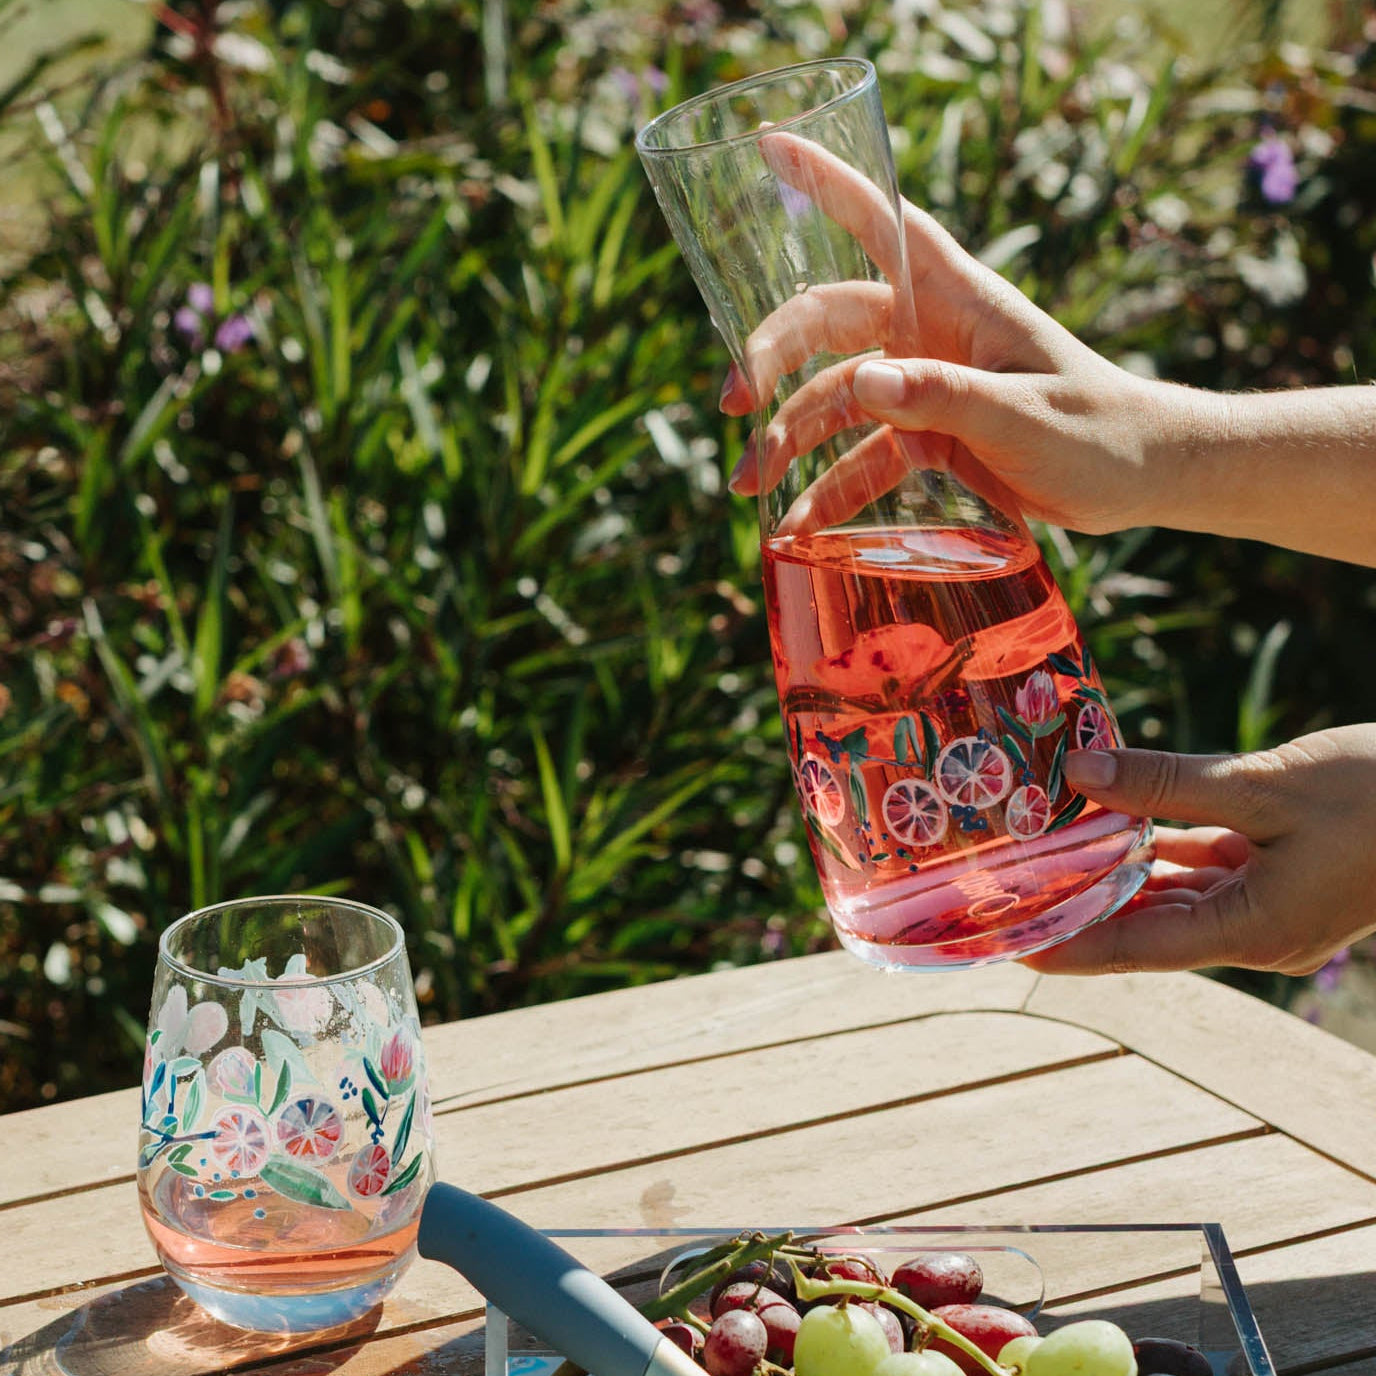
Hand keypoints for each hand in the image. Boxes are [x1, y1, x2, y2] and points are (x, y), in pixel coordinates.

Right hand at [721, 131, 1206, 535]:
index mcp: (958, 299)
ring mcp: (923, 388)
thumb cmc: (1098, 430)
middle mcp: (930, 333)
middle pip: (829, 321)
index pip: (885, 222)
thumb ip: (945, 397)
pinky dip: (830, 490)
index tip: (769, 147)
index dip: (828, 182)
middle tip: (734, 402)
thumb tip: (864, 382)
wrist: (1138, 480)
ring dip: (788, 439)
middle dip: (772, 356)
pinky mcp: (926, 440)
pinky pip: (863, 460)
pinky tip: (798, 526)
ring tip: (749, 487)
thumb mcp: (1022, 414)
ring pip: (834, 400)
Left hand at [1019, 724, 1375, 975]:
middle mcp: (1256, 932)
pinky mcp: (1284, 875)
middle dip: (1081, 906)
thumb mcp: (1266, 785)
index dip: (1067, 944)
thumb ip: (1169, 784)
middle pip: (1146, 926)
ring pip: (1173, 894)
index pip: (1135, 949)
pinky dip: (1163, 846)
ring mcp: (1272, 907)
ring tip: (1048, 849)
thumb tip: (1082, 772)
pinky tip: (1118, 819)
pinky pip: (1206, 868)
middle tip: (1010, 888)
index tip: (1006, 941)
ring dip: (1118, 872)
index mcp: (1253, 931)